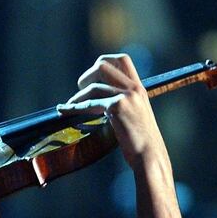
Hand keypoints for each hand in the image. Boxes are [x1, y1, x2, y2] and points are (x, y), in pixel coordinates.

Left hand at [58, 54, 164, 168]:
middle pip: (104, 65)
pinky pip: (91, 103)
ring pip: (94, 86)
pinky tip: (66, 111)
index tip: (92, 78)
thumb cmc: (141, 143)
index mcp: (139, 88)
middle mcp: (134, 88)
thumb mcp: (136, 116)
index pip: (122, 60)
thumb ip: (123, 103)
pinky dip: (75, 108)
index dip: (103, 63)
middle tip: (80, 90)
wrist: (150, 157)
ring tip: (69, 106)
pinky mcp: (118, 107)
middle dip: (87, 75)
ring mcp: (127, 96)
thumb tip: (100, 99)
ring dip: (77, 96)